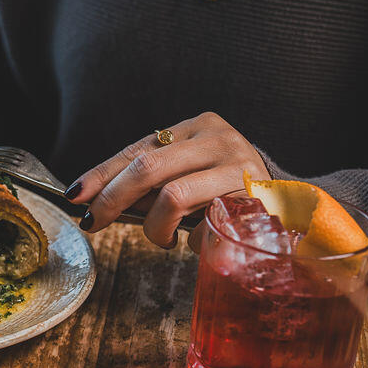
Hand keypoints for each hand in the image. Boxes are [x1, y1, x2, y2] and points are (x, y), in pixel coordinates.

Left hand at [65, 112, 270, 249]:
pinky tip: (195, 240)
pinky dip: (190, 240)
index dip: (101, 174)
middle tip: (94, 222)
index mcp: (197, 126)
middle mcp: (219, 139)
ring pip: (172, 195)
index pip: (136, 149)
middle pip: (147, 166)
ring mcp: (239, 165)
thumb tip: (93, 201)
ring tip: (162, 239)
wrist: (292, 205)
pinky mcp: (254, 199)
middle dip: (112, 199)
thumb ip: (150, 182)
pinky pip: (204, 225)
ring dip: (155, 227)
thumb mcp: (186, 176)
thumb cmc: (226, 193)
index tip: (75, 195)